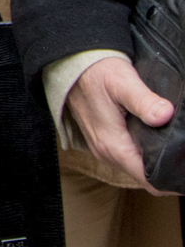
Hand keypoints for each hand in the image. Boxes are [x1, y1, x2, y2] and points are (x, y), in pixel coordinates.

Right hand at [67, 56, 175, 192]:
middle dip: (166, 171)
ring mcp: (103, 149)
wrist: (72, 65)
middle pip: (145, 178)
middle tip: (184, 155)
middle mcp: (106, 153)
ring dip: (155, 164)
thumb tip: (166, 115)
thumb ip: (144, 101)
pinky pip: (128, 160)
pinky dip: (144, 156)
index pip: (149, 181)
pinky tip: (155, 141)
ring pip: (137, 170)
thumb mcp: (122, 82)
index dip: (171, 179)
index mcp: (113, 146)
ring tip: (174, 148)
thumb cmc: (97, 72)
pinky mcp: (103, 143)